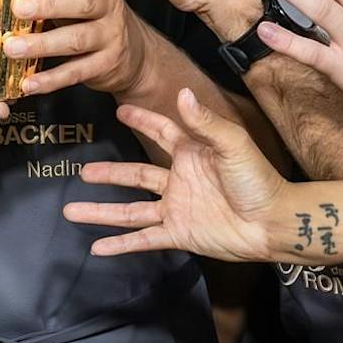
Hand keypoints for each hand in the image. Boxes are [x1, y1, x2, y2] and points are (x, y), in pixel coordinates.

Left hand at [5, 0, 147, 99]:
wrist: (133, 54)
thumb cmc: (93, 19)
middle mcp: (108, 8)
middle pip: (82, 4)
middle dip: (48, 6)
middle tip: (18, 9)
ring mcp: (110, 38)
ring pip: (76, 39)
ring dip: (42, 44)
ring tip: (12, 48)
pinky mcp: (105, 66)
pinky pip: (76, 72)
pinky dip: (51, 79)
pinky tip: (29, 83)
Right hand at [64, 87, 290, 261]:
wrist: (272, 222)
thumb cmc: (258, 180)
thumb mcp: (232, 144)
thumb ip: (205, 123)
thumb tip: (182, 94)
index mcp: (192, 153)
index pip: (162, 131)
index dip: (142, 121)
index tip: (119, 111)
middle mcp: (179, 180)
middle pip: (136, 174)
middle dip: (110, 173)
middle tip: (82, 170)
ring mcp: (177, 209)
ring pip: (131, 209)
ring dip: (102, 211)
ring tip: (71, 211)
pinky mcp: (179, 234)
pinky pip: (143, 239)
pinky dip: (121, 244)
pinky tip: (97, 248)